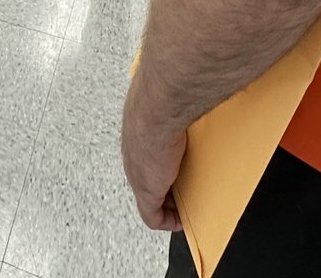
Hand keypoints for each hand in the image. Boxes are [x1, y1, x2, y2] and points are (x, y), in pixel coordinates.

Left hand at [122, 93, 186, 231]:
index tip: (175, 177)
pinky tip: (181, 220)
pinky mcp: (146, 191)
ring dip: (169, 202)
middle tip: (185, 190)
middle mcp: (133, 160)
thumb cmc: (158, 105)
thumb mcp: (161, 111)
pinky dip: (168, 222)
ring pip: (152, 198)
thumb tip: (180, 99)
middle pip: (149, 181)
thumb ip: (167, 112)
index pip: (145, 163)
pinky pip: (153, 217)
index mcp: (135, 141)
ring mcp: (138, 176)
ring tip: (187, 201)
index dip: (161, 173)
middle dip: (167, 188)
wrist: (154, 111)